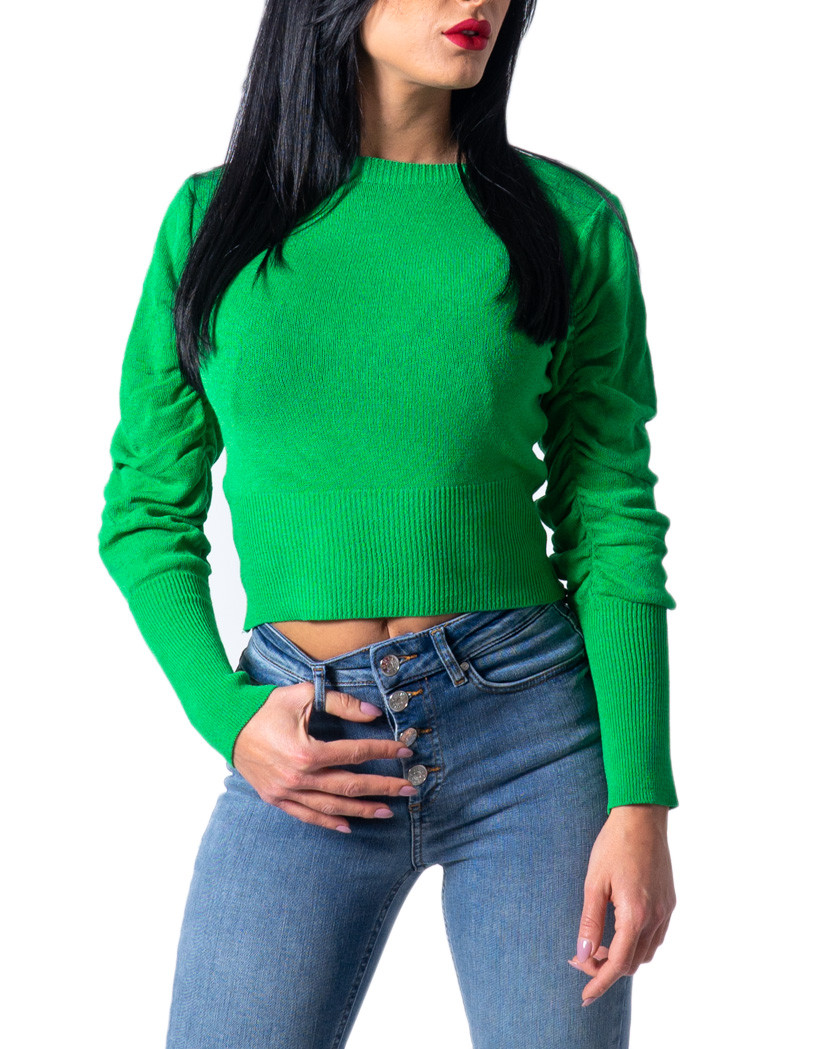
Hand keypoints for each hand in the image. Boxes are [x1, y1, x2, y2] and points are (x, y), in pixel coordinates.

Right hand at [231, 682, 418, 832]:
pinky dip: (329, 823)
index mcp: (307, 751)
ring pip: (332, 806)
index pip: (355, 753)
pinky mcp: (276, 798)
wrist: (227, 723)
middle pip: (350, 786)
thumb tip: (373, 712)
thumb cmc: (267, 706)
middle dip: (383, 787)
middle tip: (409, 788)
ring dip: (362, 810)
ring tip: (387, 811)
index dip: (383, 752)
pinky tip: (349, 825)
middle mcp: (299, 777)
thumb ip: (341, 703)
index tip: (405, 751)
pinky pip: (307, 816)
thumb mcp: (305, 695)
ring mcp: (287, 791)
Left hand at [567, 804, 675, 1005]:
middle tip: (581, 956)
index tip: (584, 997)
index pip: (617, 964)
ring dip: (622, 957)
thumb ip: (589, 921)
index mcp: (635, 915)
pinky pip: (655, 937)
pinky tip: (618, 930)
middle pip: (631, 963)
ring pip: (646, 953)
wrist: (642, 818)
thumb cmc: (613, 845)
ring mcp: (666, 911)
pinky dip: (636, 943)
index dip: (599, 983)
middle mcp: (655, 918)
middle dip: (606, 968)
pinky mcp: (670, 902)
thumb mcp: (594, 882)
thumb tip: (582, 954)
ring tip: (597, 943)